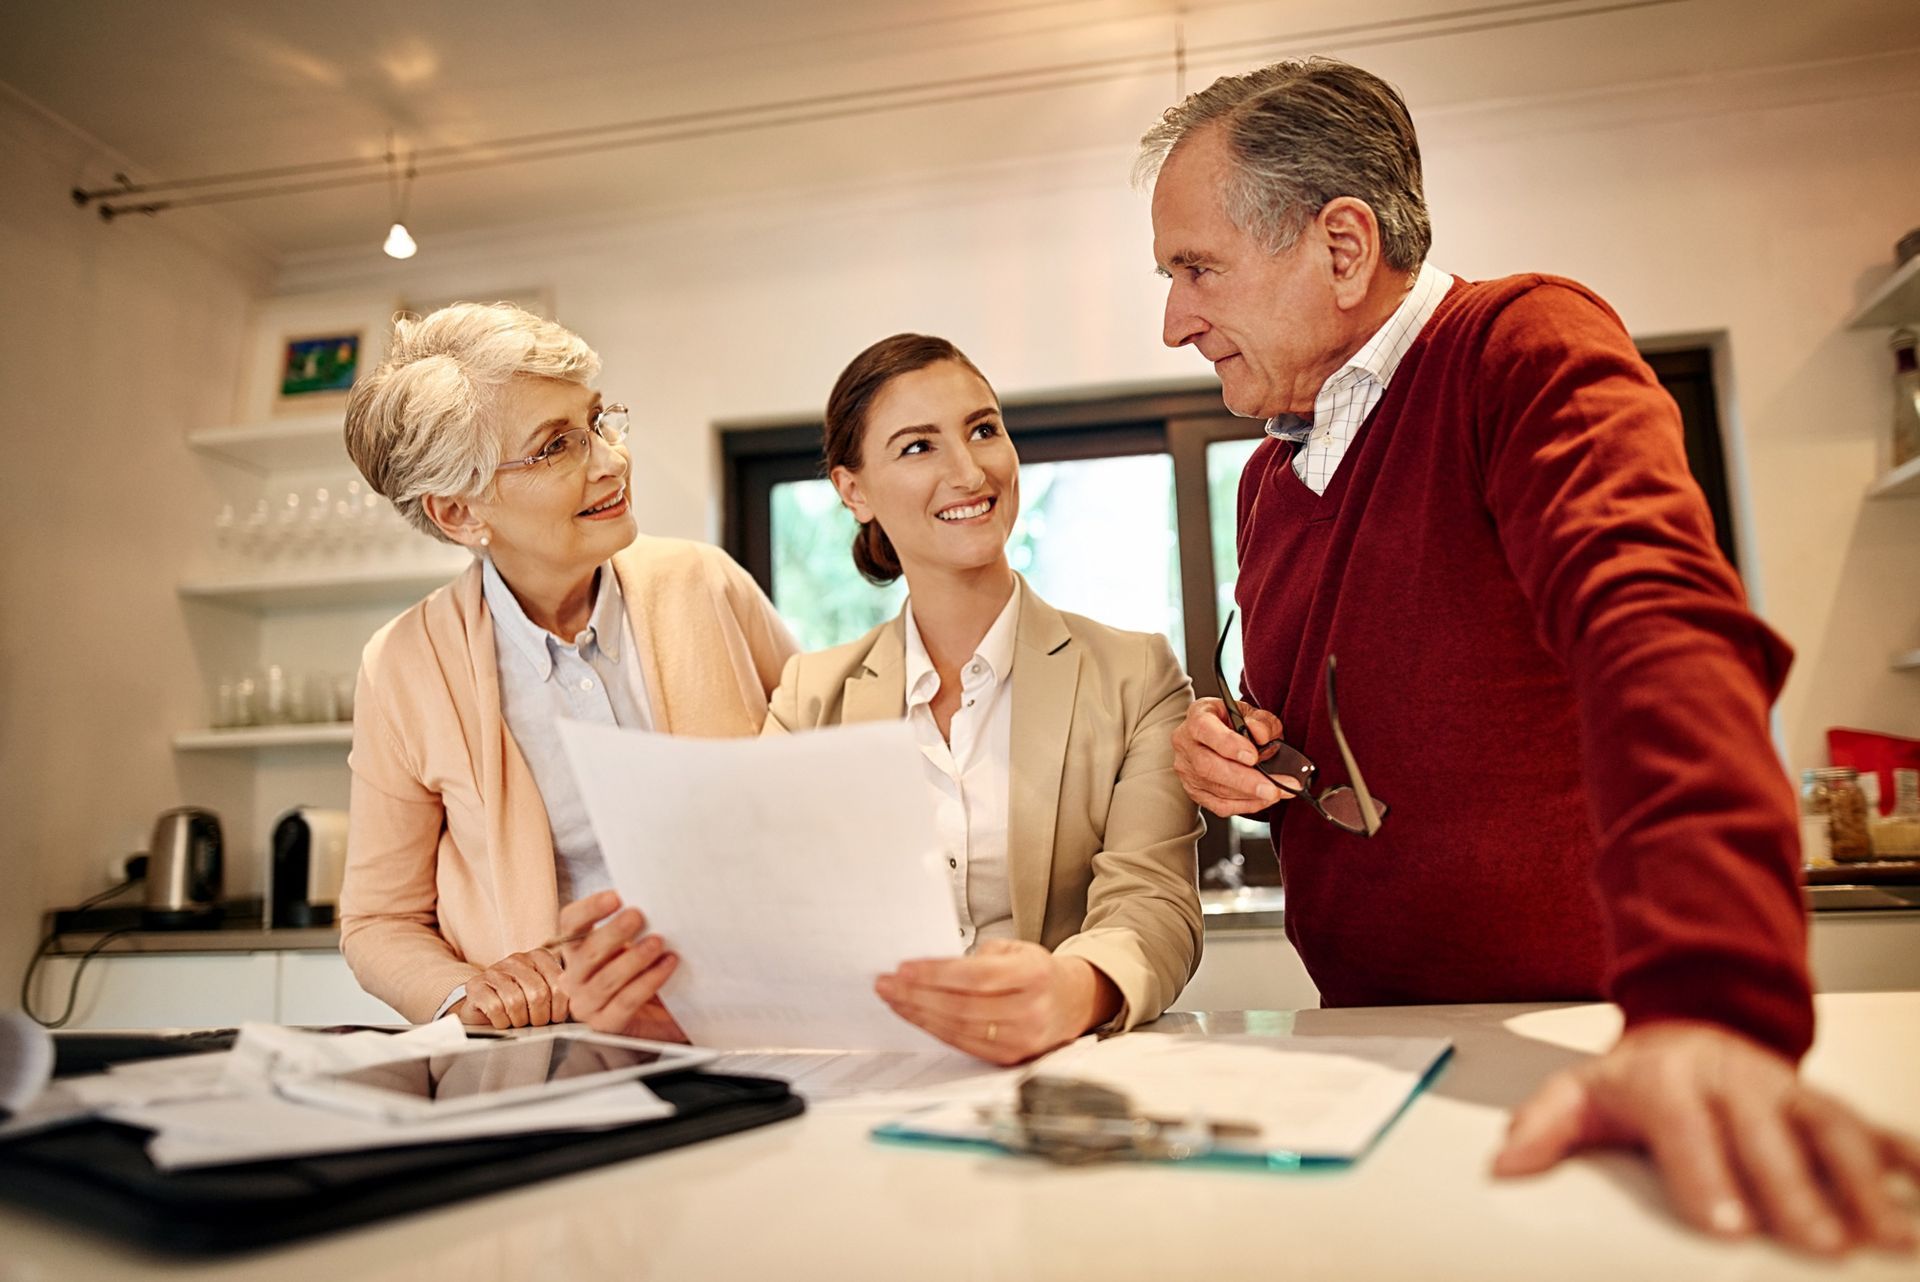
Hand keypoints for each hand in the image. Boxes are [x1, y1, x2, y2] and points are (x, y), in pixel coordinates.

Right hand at [451, 949, 567, 1029]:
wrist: (486, 1008)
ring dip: (520, 1020)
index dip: (560, 1008)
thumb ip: (563, 994)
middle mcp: (517, 959)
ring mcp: (495, 970)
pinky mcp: (476, 985)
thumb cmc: (522, 1004)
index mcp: (540, 957)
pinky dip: (502, 1021)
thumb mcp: (547, 995)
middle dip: (540, 1017)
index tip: (555, 1017)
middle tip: (536, 1023)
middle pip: (538, 994)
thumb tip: (579, 1002)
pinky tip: (503, 1021)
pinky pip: (495, 1008)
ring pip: (516, 1002)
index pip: (560, 984)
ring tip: (519, 1021)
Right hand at [553, 890, 686, 1041]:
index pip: (570, 924)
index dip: (590, 909)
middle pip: (586, 953)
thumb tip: (652, 899)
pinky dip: (648, 982)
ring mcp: (587, 1005)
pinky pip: (625, 1002)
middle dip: (613, 932)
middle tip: (638, 916)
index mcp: (577, 949)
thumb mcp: (635, 943)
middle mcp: (574, 977)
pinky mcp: (605, 1026)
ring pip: (605, 980)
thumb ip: (635, 925)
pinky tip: (667, 965)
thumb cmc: (644, 971)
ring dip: (633, 959)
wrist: (662, 1015)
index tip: (615, 897)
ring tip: (657, 942)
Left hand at [874, 939, 1120, 1066]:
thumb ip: (977, 958)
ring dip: (919, 1014)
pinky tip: (916, 1016)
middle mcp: (1030, 1010)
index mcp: (1033, 975)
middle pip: (961, 1006)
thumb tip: (927, 969)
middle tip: (886, 984)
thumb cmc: (1036, 972)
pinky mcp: (1009, 1057)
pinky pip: (963, 1044)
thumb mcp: (1015, 950)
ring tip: (893, 999)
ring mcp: (1021, 1039)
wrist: (1072, 1002)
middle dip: (917, 995)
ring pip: (958, 1028)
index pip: (975, 977)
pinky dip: (934, 1029)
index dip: (935, 974)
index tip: (903, 968)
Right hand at [1171, 697, 1292, 816]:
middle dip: (1243, 780)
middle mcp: (1186, 742)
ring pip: (1214, 789)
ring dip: (1250, 795)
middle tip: (1272, 788)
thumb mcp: (1253, 713)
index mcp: (1198, 715)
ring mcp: (1187, 769)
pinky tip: (1262, 800)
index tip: (1253, 757)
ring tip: (1277, 792)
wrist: (1222, 735)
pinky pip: (1218, 805)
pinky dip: (1244, 805)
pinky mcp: (1194, 791)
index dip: (1228, 744)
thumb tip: (1262, 735)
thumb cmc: (1236, 722)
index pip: (1205, 729)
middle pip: (1208, 766)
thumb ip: (1261, 721)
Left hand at [1493, 1021, 1919, 1255]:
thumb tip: (1506, 1166)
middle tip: (1820, 1244)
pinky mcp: (1822, 1100)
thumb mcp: (1579, 1093)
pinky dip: (1904, 1155)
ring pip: (1829, 1126)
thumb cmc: (1636, 1078)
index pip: (1685, 1125)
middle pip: (1767, 1134)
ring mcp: (1784, 1088)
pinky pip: (1870, 1125)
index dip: (1708, 1174)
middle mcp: (1733, 1080)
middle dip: (1797, 1190)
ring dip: (1863, 1180)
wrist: (1687, 1023)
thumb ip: (1543, 1126)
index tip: (1727, 1225)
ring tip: (1885, 1236)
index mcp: (1666, 1079)